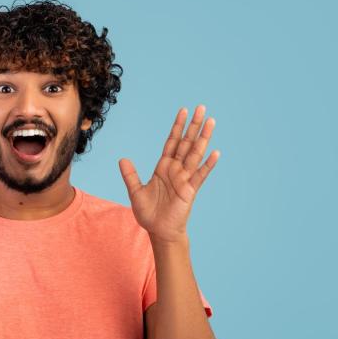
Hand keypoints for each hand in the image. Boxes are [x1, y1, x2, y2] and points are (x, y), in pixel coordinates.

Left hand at [119, 105, 219, 242]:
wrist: (158, 231)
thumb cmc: (149, 213)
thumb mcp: (135, 192)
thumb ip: (130, 175)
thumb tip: (122, 159)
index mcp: (163, 167)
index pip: (172, 142)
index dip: (177, 127)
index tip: (183, 111)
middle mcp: (176, 170)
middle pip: (186, 143)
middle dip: (192, 125)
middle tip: (201, 107)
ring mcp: (184, 179)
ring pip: (195, 154)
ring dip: (203, 138)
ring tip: (211, 121)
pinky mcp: (190, 190)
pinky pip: (200, 175)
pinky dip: (207, 164)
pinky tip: (215, 152)